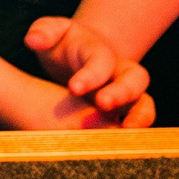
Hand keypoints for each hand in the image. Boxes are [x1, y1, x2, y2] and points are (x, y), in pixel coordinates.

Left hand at [23, 15, 152, 121]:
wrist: (81, 56)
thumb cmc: (63, 45)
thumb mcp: (52, 31)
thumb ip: (44, 31)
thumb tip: (33, 40)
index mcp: (99, 51)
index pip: (101, 60)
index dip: (90, 74)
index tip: (74, 88)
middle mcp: (120, 72)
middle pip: (135, 79)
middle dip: (121, 92)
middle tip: (103, 104)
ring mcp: (127, 94)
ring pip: (145, 103)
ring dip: (139, 117)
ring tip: (126, 131)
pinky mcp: (127, 113)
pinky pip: (140, 122)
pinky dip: (137, 133)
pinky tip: (122, 146)